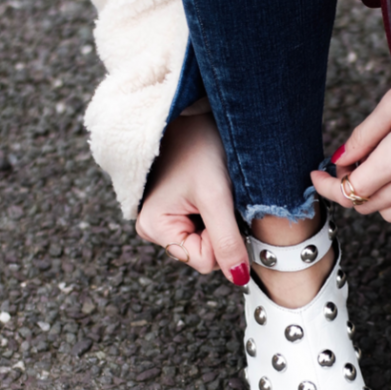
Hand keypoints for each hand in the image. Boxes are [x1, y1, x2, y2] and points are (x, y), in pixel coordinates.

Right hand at [135, 112, 247, 285]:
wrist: (193, 111)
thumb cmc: (199, 147)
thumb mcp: (216, 197)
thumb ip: (226, 241)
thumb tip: (237, 278)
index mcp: (153, 227)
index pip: (203, 262)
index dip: (224, 242)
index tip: (226, 209)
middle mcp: (154, 227)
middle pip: (206, 253)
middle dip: (222, 230)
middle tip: (222, 197)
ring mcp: (166, 219)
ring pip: (209, 240)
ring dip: (222, 220)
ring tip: (218, 190)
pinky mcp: (177, 209)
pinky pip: (208, 226)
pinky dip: (219, 212)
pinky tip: (215, 190)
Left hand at [311, 85, 390, 222]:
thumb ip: (362, 136)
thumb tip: (339, 159)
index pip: (349, 191)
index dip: (326, 187)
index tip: (317, 176)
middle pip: (364, 206)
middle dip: (348, 189)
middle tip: (350, 163)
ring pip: (386, 212)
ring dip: (373, 197)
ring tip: (376, 168)